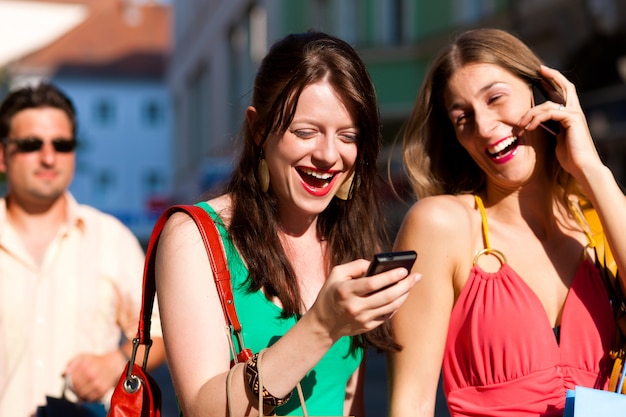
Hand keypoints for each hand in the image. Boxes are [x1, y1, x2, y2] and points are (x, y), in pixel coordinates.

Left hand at [64, 349, 126, 400]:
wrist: (113, 365)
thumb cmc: (96, 361)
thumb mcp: (83, 357)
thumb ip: (71, 363)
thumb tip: (63, 374)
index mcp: (86, 367)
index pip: (72, 380)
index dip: (69, 381)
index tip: (71, 380)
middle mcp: (92, 376)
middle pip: (76, 388)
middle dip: (74, 387)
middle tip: (76, 384)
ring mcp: (98, 385)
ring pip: (81, 395)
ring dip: (79, 393)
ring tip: (82, 387)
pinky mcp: (102, 391)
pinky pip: (90, 399)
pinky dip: (87, 396)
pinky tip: (88, 390)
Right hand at [308, 259, 419, 340]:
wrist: (323, 323)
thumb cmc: (331, 293)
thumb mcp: (336, 274)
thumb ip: (355, 265)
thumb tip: (376, 263)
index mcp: (345, 291)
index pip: (372, 283)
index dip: (390, 276)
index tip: (404, 269)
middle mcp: (355, 306)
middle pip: (386, 296)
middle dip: (405, 285)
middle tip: (416, 276)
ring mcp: (362, 319)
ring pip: (391, 307)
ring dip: (404, 295)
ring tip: (411, 284)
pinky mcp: (367, 327)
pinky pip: (387, 315)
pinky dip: (397, 305)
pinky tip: (402, 295)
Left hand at [519, 65, 602, 180]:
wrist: (582, 167)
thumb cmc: (569, 157)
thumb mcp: (556, 140)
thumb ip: (550, 128)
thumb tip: (536, 124)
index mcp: (571, 115)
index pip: (564, 92)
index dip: (554, 81)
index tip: (541, 74)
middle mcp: (575, 112)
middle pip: (566, 86)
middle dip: (552, 77)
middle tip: (539, 70)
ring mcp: (575, 114)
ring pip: (549, 104)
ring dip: (531, 113)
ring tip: (520, 124)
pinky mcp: (573, 120)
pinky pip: (551, 113)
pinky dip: (537, 119)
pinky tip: (529, 127)